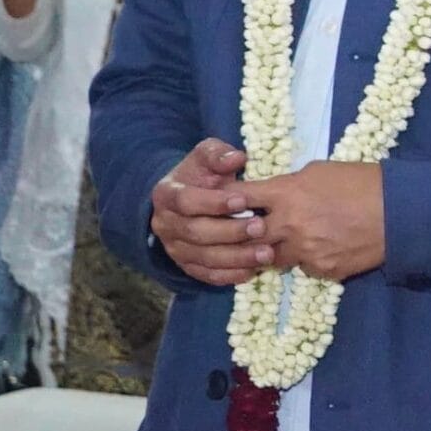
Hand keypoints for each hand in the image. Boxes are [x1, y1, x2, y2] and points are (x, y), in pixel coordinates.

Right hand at [150, 138, 269, 287]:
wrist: (191, 197)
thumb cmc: (203, 174)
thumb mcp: (207, 156)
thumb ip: (218, 154)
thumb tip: (237, 157)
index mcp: (166, 195)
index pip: (186, 201)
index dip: (213, 202)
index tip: (242, 200)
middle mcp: (165, 224)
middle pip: (196, 232)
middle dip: (230, 232)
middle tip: (261, 227)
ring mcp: (175, 248)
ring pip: (203, 258)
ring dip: (235, 257)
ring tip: (265, 253)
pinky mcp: (187, 266)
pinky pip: (207, 275)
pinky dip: (229, 275)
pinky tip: (253, 270)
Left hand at [242, 161, 386, 281]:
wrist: (400, 211)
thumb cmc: (362, 182)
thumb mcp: (321, 170)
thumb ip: (292, 184)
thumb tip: (277, 194)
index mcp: (287, 193)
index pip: (241, 198)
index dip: (228, 201)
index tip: (222, 204)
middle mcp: (289, 225)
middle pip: (248, 237)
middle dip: (247, 234)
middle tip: (252, 231)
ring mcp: (304, 252)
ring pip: (273, 258)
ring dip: (277, 249)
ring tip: (291, 240)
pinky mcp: (322, 270)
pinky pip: (304, 267)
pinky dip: (307, 259)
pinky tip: (324, 247)